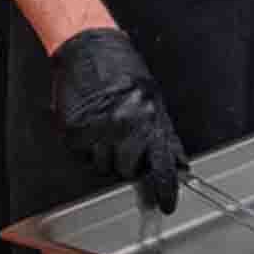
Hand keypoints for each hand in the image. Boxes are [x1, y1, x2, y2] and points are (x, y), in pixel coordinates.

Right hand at [50, 26, 186, 214]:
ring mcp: (96, 131)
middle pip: (126, 170)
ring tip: (105, 129)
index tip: (166, 204)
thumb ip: (165, 136)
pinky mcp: (74, 131)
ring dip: (104, 155)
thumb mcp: (153, 100)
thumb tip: (179, 163)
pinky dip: (86, 147)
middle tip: (124, 142)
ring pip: (102, 166)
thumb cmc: (121, 71)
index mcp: (147, 120)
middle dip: (127, 162)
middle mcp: (122, 128)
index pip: (160, 167)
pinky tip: (91, 127)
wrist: (88, 49)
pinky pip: (82, 155)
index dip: (164, 189)